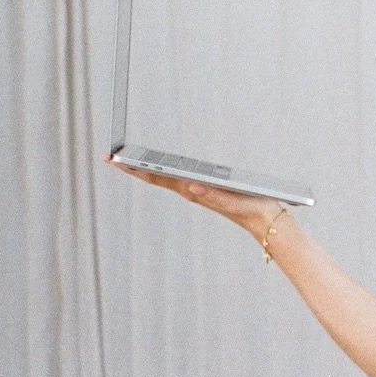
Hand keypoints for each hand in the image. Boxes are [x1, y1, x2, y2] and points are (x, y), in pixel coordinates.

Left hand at [108, 156, 287, 241]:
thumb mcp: (233, 201)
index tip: (114, 160)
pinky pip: (178, 178)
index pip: (157, 178)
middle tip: (110, 156)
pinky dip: (164, 172)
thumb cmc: (250, 209)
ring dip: (146, 169)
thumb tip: (190, 187)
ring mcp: (197, 191)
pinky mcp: (206, 189)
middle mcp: (190, 191)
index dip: (134, 169)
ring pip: (165, 178)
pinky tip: (160, 168)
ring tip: (129, 160)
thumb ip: (213, 196)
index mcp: (192, 192)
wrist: (265, 220)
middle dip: (133, 167)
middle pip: (155, 177)